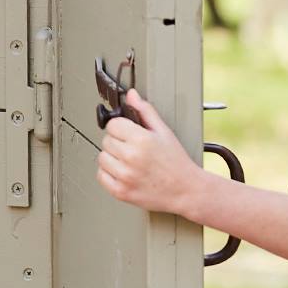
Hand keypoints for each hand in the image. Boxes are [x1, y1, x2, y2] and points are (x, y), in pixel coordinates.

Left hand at [95, 88, 200, 216]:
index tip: (128, 133)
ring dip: (112, 158)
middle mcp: (131, 158)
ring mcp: (125, 176)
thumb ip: (145, 111)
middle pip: (106, 141)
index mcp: (141, 140)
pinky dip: (109, 174)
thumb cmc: (177, 163)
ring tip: (128, 161)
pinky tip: (123, 172)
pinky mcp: (121, 192)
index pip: (112, 124)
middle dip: (117, 142)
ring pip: (102, 158)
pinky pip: (101, 176)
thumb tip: (131, 96)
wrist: (186, 191)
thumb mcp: (164, 132)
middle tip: (132, 149)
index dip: (121, 127)